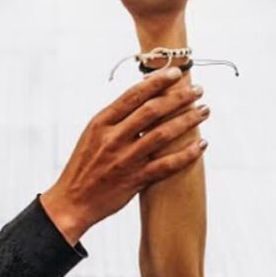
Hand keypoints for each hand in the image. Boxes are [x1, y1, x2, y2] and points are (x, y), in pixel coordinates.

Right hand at [40, 68, 207, 243]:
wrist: (71, 203)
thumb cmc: (83, 168)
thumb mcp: (91, 136)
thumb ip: (114, 119)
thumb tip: (141, 97)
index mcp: (101, 123)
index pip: (133, 95)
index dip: (158, 81)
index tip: (176, 73)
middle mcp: (113, 139)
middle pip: (153, 110)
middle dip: (179, 97)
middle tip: (198, 90)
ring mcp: (124, 160)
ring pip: (164, 134)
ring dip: (188, 120)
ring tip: (204, 111)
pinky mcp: (134, 180)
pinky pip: (167, 165)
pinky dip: (187, 154)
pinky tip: (201, 145)